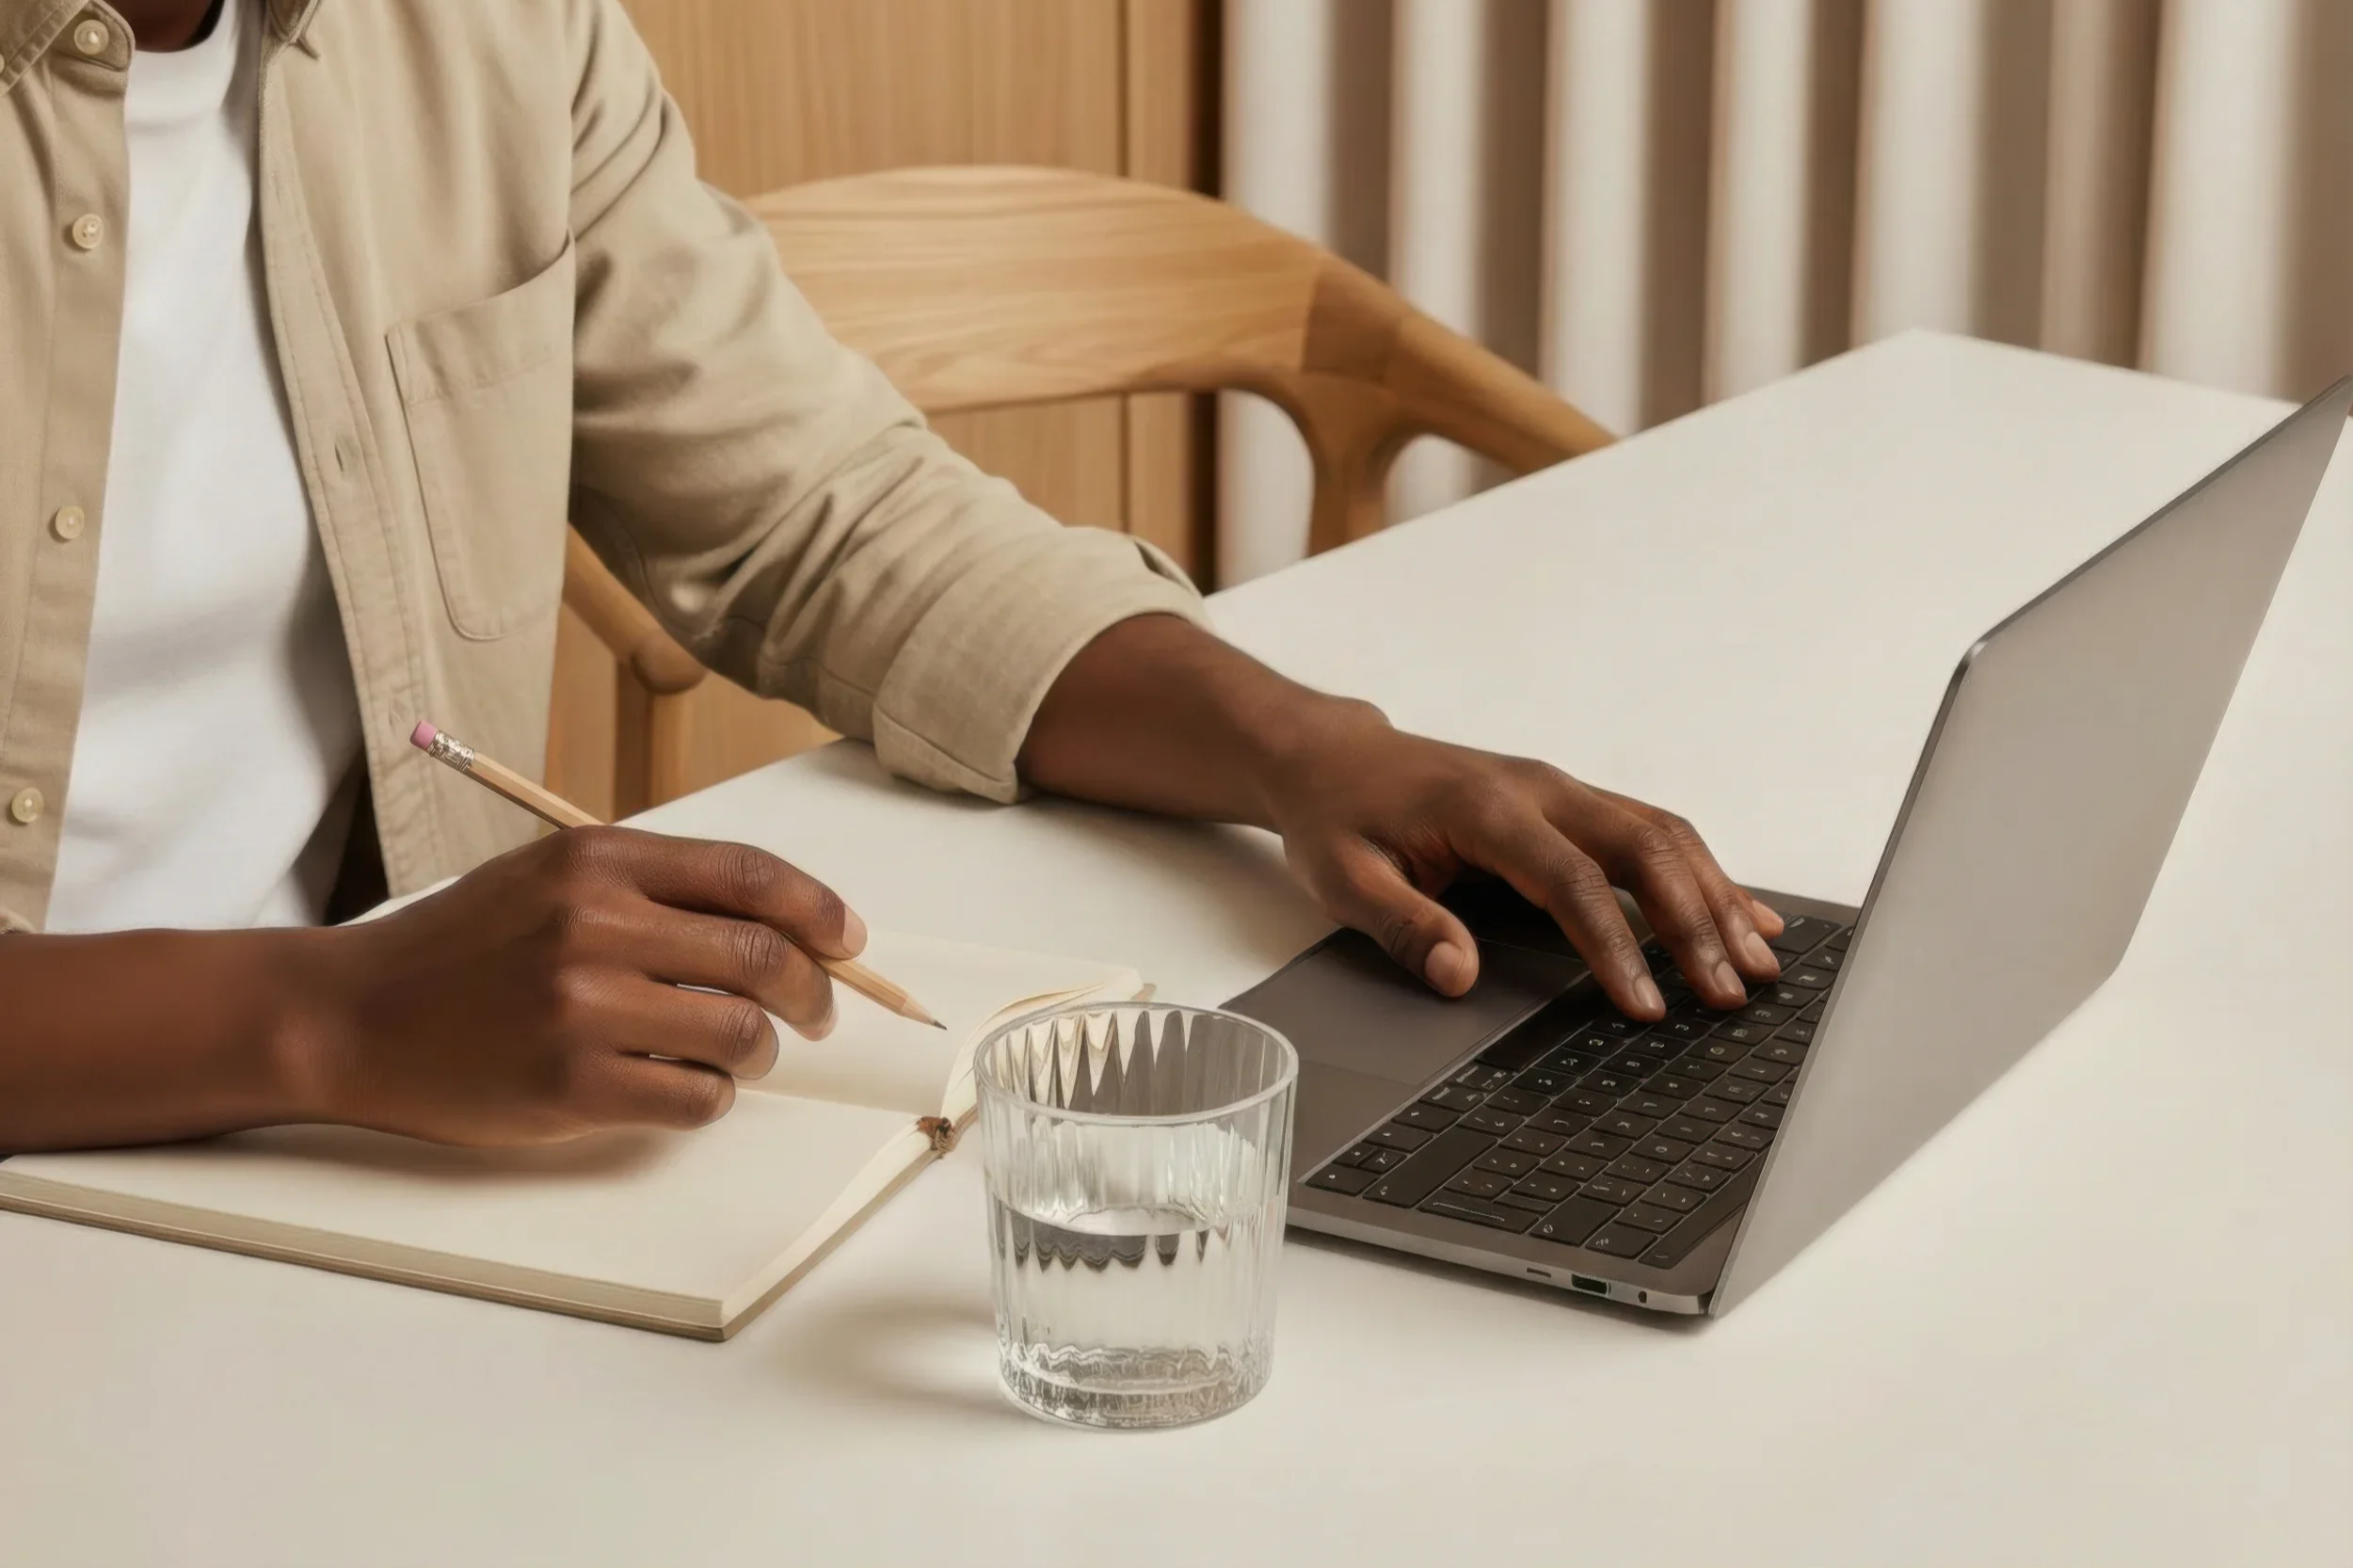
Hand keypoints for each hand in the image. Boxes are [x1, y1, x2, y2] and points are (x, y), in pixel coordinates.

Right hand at [288, 827, 863, 1145]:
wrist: (352, 1016)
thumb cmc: (464, 949)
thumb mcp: (551, 881)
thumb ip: (655, 892)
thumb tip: (782, 928)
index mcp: (598, 862)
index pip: (749, 876)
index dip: (819, 911)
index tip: (849, 941)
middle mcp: (595, 924)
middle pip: (762, 957)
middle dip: (813, 993)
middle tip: (815, 1015)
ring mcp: (583, 1007)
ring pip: (739, 1033)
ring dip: (758, 1053)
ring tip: (735, 1055)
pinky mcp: (571, 1085)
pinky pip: (696, 1099)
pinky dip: (711, 1099)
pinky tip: (685, 1088)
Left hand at [1261, 704, 1783, 1016]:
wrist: (1333, 757)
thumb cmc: (1339, 817)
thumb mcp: (1345, 879)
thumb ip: (1406, 926)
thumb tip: (1460, 975)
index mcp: (1485, 808)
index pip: (1570, 881)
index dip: (1616, 946)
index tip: (1646, 1004)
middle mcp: (1539, 789)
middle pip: (1641, 849)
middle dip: (1694, 923)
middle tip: (1727, 992)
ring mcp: (1560, 791)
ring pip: (1660, 836)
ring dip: (1715, 897)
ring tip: (1759, 963)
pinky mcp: (1569, 802)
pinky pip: (1650, 832)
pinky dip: (1702, 874)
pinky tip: (1742, 914)